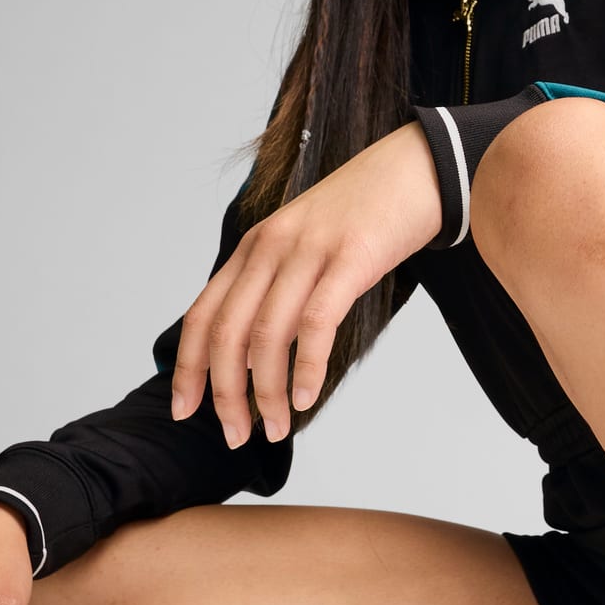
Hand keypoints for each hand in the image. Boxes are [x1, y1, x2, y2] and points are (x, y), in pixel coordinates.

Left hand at [169, 118, 441, 448]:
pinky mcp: (349, 259)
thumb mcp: (308, 244)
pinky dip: (307, 368)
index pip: (203, 316)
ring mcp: (308, 252)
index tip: (186, 412)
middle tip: (237, 436)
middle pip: (227, 335)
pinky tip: (309, 397)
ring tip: (277, 428)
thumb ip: (279, 285)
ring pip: (266, 336)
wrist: (418, 167)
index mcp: (254, 247)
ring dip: (267, 393)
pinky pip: (315, 324)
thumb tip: (259, 350)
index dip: (188, 369)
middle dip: (226, 395)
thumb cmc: (368, 214)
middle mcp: (270, 248)